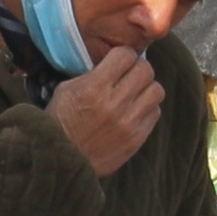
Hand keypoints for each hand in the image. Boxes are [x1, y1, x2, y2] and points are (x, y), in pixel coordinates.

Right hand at [48, 46, 164, 175]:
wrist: (60, 160)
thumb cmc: (60, 122)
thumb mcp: (67, 89)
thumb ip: (93, 74)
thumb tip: (115, 64)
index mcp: (95, 87)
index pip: (126, 55)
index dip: (124, 55)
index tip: (120, 60)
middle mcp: (115, 103)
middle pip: (146, 70)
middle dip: (137, 69)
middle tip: (129, 75)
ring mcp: (128, 123)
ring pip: (156, 91)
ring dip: (146, 88)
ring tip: (135, 93)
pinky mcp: (136, 139)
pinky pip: (155, 113)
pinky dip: (147, 109)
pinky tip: (134, 111)